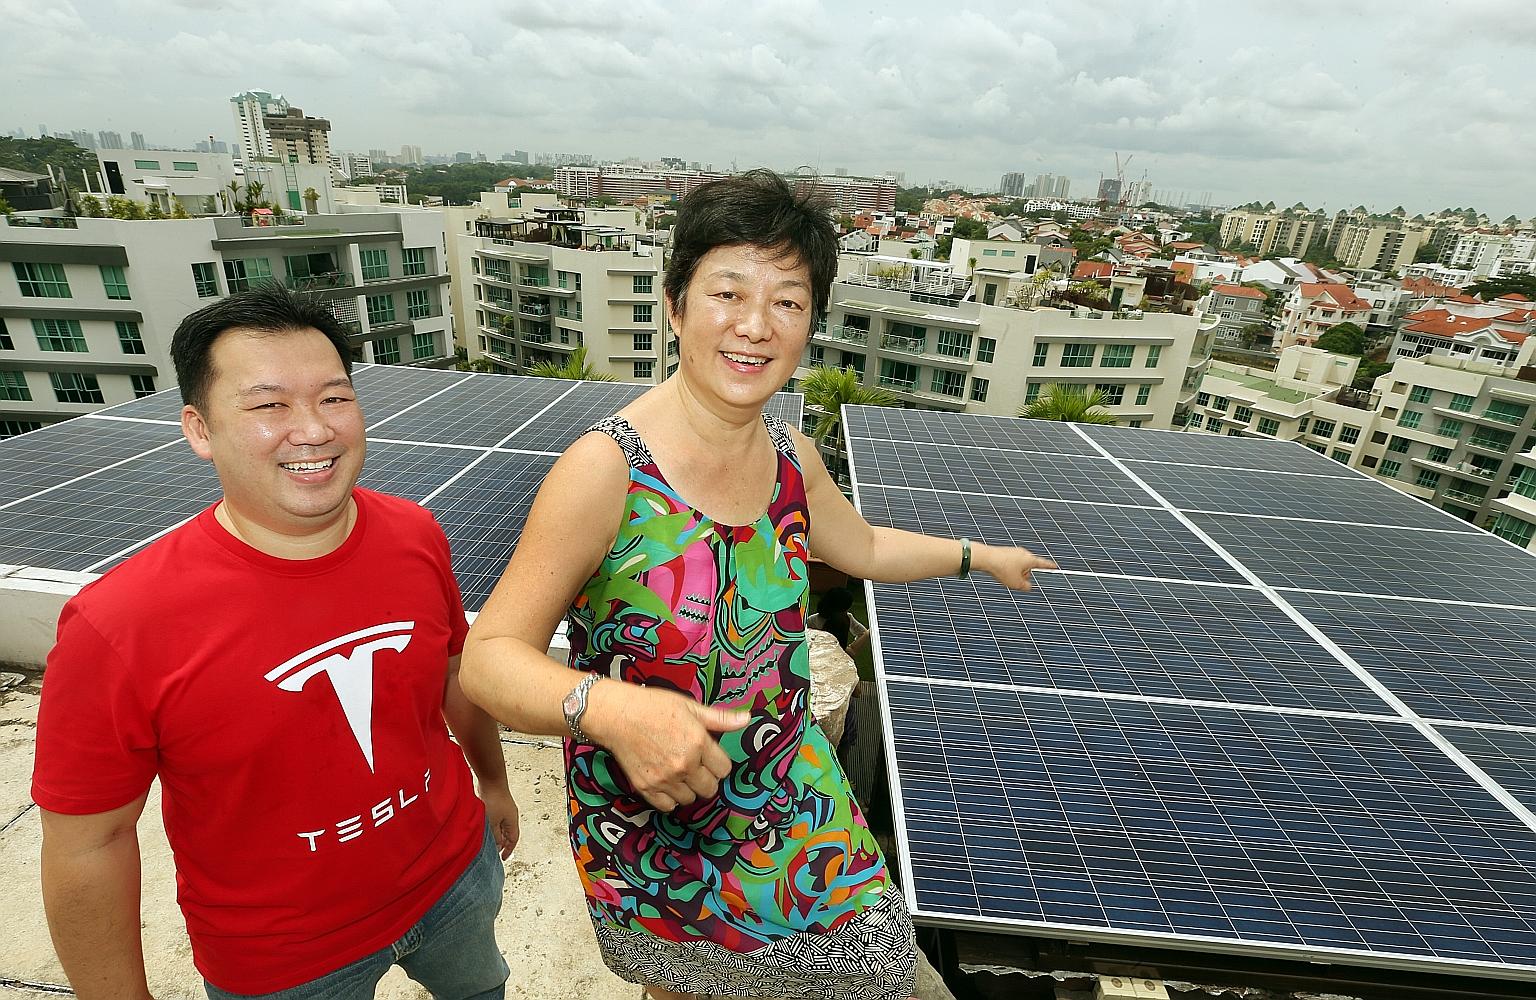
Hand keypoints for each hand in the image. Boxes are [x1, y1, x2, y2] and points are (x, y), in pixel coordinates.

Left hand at [482, 786, 520, 858]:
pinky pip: (496, 820)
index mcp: (512, 821)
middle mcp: (510, 816)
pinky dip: (491, 826)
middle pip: (507, 834)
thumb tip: (496, 846)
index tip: (503, 858)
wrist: (491, 780)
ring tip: (487, 841)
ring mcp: (504, 810)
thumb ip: (495, 836)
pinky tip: (484, 827)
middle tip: (493, 852)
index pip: (513, 840)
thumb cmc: (494, 799)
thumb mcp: (493, 823)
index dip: (509, 850)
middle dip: (501, 844)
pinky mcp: (497, 805)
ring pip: (501, 827)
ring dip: (495, 835)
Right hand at [585, 681, 748, 812]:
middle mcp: (684, 765)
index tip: (709, 756)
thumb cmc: (653, 707)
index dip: (718, 763)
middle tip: (695, 765)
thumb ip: (720, 718)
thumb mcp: (690, 707)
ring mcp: (665, 779)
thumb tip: (746, 719)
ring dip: (688, 789)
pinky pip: (668, 806)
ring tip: (679, 772)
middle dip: (706, 778)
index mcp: (698, 744)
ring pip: (690, 799)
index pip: (724, 769)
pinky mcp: (646, 788)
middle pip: (710, 788)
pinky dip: (669, 798)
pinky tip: (667, 783)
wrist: (617, 715)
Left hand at [975, 543, 1056, 590]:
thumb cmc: (1002, 569)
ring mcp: (1013, 551)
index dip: (1049, 566)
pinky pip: (1009, 563)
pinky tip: (998, 571)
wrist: (985, 557)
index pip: (1043, 564)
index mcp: (1030, 559)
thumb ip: (1026, 587)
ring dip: (1015, 573)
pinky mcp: (1004, 551)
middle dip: (1024, 575)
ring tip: (1004, 575)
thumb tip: (1028, 586)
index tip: (1055, 566)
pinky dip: (1007, 569)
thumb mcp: (1016, 584)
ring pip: (1018, 567)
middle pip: (1028, 568)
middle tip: (1015, 581)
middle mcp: (1023, 553)